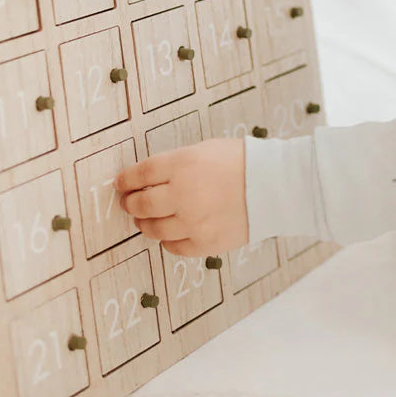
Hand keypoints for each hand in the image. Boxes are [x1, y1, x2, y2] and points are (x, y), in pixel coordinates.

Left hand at [113, 137, 248, 256]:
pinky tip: (172, 231)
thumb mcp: (205, 150)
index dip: (125, 181)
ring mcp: (192, 221)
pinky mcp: (204, 243)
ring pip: (152, 229)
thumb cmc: (242, 162)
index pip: (139, 174)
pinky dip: (168, 239)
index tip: (120, 184)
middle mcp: (182, 194)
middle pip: (140, 204)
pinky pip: (173, 246)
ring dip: (145, 224)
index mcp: (182, 165)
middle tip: (130, 203)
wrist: (275, 185)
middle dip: (130, 204)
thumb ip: (176, 164)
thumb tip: (149, 179)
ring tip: (147, 220)